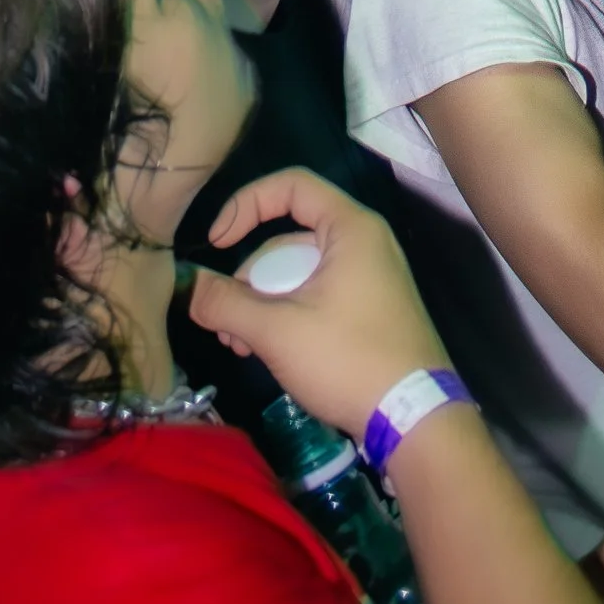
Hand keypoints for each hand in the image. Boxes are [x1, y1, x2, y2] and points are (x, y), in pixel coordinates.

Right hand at [189, 168, 446, 439]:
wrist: (415, 417)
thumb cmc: (348, 359)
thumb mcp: (278, 332)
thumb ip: (228, 305)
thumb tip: (189, 287)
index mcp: (351, 228)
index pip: (291, 186)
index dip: (246, 204)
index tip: (216, 243)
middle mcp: (363, 243)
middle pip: (289, 240)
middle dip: (249, 279)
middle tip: (224, 323)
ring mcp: (369, 278)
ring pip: (299, 275)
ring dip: (263, 304)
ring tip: (239, 346)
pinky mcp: (368, 311)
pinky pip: (317, 296)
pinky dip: (287, 316)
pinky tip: (265, 352)